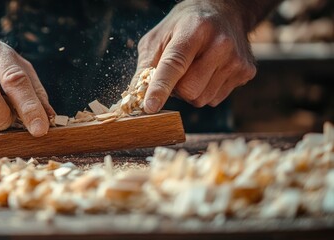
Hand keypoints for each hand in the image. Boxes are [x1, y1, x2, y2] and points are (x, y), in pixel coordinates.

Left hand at [134, 0, 256, 112]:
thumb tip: (136, 96)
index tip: (150, 106)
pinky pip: (215, 99)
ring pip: (202, 99)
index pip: (174, 64)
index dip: (160, 87)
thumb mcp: (158, 37)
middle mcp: (220, 44)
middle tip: (177, 72)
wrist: (224, 12)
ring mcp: (236, 59)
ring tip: (194, 69)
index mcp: (194, 30)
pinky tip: (208, 72)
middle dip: (176, 89)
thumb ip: (146, 65)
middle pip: (189, 90)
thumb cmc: (184, 26)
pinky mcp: (246, 72)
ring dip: (191, 92)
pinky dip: (206, 91)